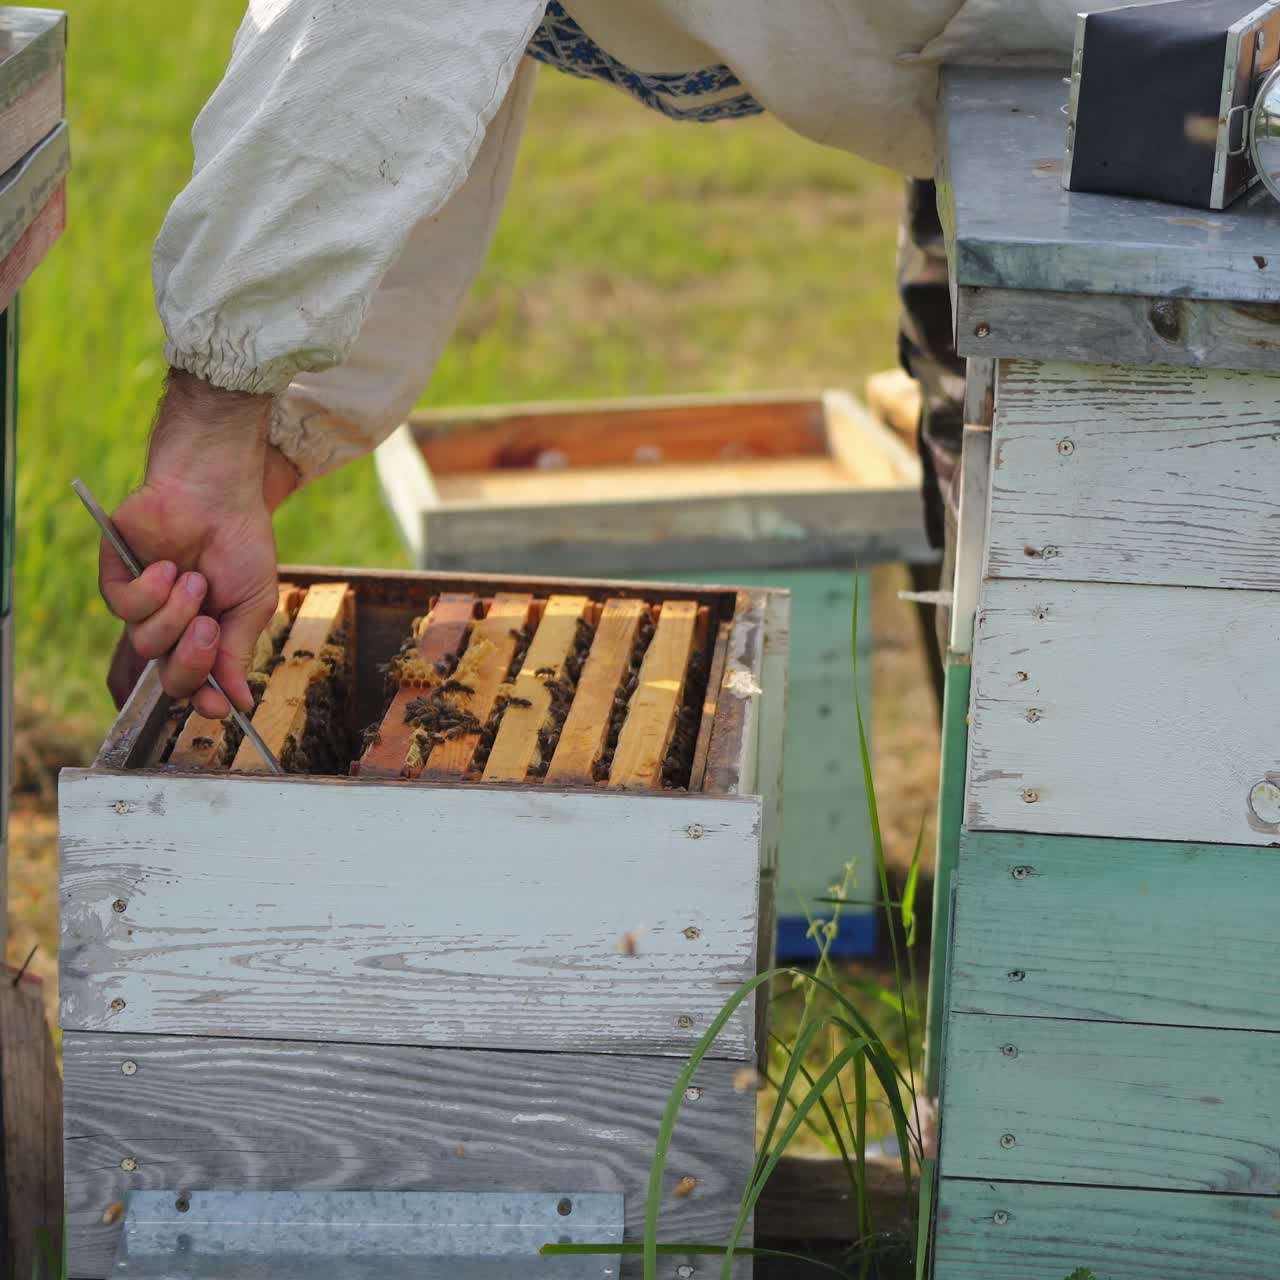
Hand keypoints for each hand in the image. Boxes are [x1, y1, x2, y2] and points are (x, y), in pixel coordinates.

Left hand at [99, 371, 298, 719]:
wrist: (218, 493)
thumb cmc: (241, 543)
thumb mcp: (253, 604)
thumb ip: (239, 653)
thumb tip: (240, 700)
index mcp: (204, 635)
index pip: (195, 683)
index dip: (204, 700)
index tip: (221, 709)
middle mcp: (170, 626)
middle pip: (167, 675)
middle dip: (190, 661)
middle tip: (209, 629)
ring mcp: (143, 604)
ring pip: (146, 643)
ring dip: (176, 615)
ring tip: (194, 580)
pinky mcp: (117, 578)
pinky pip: (124, 609)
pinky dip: (151, 591)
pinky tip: (168, 567)